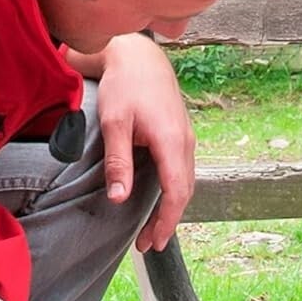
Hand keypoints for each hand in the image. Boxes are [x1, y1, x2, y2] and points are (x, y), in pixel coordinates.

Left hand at [96, 33, 194, 251]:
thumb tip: (120, 199)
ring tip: (151, 230)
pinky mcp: (181, 135)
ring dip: (171, 208)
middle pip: (184, 192)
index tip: (152, 242)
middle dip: (167, 222)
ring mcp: (186, 138)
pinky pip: (182, 170)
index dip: (166, 222)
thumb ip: (118, 162)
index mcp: (172, 141)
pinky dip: (173, 191)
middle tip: (147, 245)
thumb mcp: (115, 123)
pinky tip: (159, 200)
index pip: (176, 193)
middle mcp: (185, 142)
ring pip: (185, 182)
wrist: (139, 56)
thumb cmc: (125, 85)